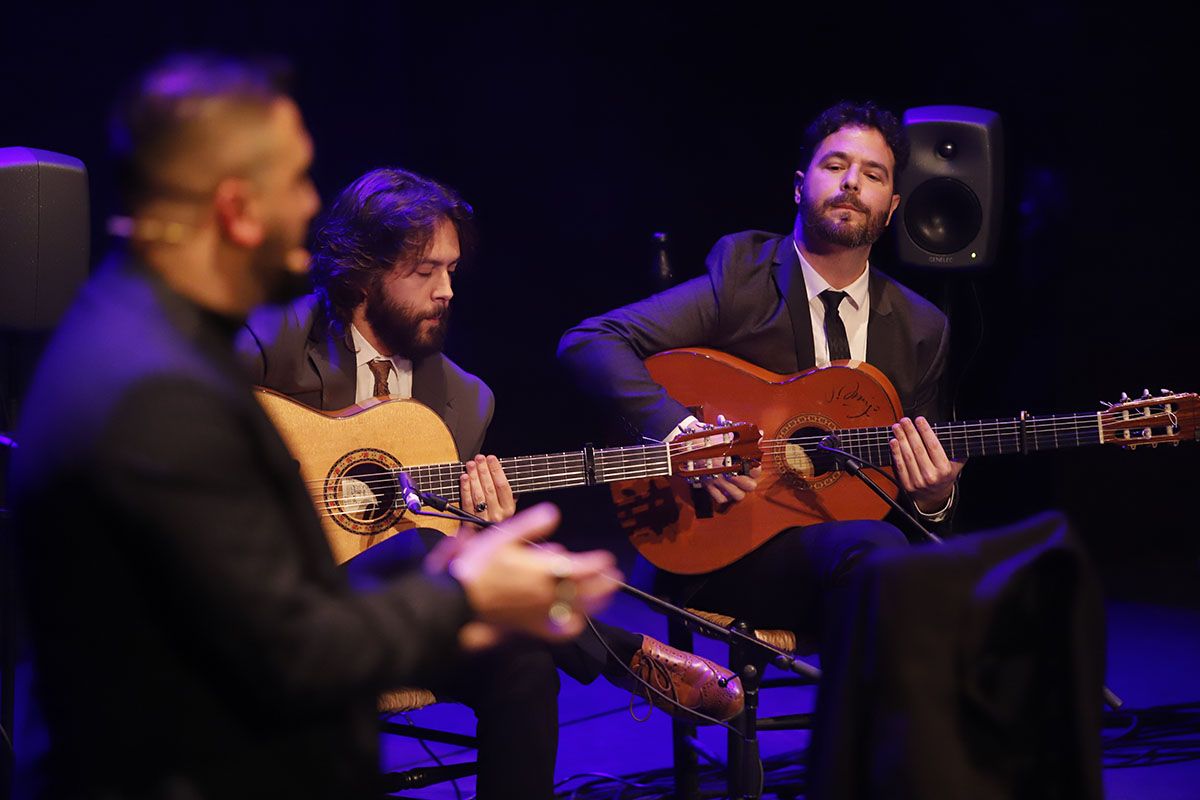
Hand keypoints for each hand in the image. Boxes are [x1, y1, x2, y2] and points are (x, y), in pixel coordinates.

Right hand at [430, 503, 620, 645]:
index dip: (598, 563)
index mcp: (544, 570)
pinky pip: (559, 630)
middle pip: (587, 591)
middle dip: (604, 584)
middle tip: (614, 578)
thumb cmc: (479, 567)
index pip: (583, 568)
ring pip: (578, 610)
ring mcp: (541, 613)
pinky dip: (572, 625)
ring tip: (605, 597)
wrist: (459, 600)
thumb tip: (554, 513)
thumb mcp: (504, 535)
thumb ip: (532, 524)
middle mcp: (548, 594)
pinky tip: (576, 621)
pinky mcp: (532, 628)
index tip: (607, 559)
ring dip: (596, 603)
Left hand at [459, 454, 516, 525]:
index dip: (497, 470)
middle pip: (490, 488)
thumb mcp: (506, 505)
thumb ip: (505, 491)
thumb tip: (497, 470)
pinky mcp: (470, 523)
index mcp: (509, 509)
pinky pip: (467, 503)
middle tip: (479, 458)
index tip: (491, 458)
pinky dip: (465, 489)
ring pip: (478, 495)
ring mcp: (483, 520)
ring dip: (474, 477)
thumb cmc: (496, 517)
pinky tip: (464, 478)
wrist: (484, 541)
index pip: (503, 486)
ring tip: (471, 465)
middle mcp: (498, 515)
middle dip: (484, 470)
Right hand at [683, 414, 760, 504]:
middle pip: (750, 486)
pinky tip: (724, 489)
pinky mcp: (708, 485)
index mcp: (734, 459)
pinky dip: (724, 496)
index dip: (756, 469)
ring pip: (738, 496)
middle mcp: (727, 472)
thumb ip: (745, 436)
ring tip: (737, 485)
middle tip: (746, 476)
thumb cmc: (707, 438)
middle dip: (750, 482)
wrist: (687, 443)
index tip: (753, 465)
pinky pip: (721, 499)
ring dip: (739, 491)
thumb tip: (760, 435)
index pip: (755, 470)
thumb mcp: (727, 433)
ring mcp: (718, 481)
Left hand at [888, 416, 964, 512]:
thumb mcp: (956, 465)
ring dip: (901, 439)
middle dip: (910, 432)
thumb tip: (959, 433)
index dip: (925, 431)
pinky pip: (900, 466)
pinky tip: (893, 441)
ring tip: (897, 427)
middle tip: (905, 420)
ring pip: (908, 456)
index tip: (919, 420)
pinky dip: (895, 452)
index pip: (933, 445)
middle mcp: (931, 476)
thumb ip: (957, 451)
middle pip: (918, 449)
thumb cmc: (944, 476)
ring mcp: (918, 481)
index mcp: (944, 469)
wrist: (934, 497)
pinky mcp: (907, 484)